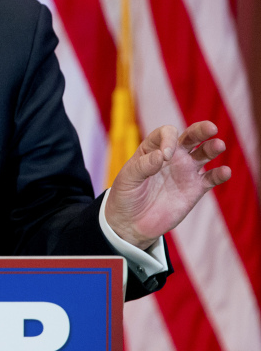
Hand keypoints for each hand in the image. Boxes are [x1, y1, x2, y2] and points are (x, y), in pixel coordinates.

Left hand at [105, 120, 230, 249]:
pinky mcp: (195, 189)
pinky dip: (220, 174)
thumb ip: (144, 166)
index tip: (165, 156)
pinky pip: (211, 178)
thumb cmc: (126, 195)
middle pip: (191, 137)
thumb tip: (163, 155)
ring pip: (204, 154)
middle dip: (201, 130)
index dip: (168, 139)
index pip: (166, 133)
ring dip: (212, 148)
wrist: (132, 222)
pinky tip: (225, 172)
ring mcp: (185, 171)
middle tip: (211, 128)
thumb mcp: (128, 179)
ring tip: (219, 145)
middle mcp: (172, 156)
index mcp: (153, 148)